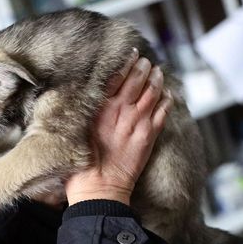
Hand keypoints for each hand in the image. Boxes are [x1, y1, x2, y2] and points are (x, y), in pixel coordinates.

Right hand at [65, 49, 172, 205]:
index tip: (129, 54)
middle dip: (143, 67)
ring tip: (157, 72)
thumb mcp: (74, 133)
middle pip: (137, 80)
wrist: (99, 189)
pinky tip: (168, 94)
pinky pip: (163, 112)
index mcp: (100, 109)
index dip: (125, 63)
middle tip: (145, 61)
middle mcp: (120, 112)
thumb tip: (85, 98)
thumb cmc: (80, 165)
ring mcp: (137, 123)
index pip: (116, 76)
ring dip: (157, 79)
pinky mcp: (149, 136)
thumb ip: (83, 113)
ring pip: (153, 92)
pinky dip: (167, 100)